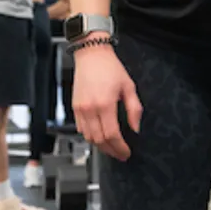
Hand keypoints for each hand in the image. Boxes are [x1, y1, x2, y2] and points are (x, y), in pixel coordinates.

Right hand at [70, 44, 142, 160]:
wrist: (91, 55)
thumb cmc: (110, 68)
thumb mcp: (129, 86)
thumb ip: (134, 109)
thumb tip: (135, 127)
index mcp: (105, 104)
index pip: (112, 135)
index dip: (120, 148)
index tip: (126, 152)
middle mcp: (90, 109)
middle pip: (99, 140)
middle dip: (111, 150)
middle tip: (120, 154)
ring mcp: (80, 109)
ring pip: (89, 137)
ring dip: (100, 146)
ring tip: (111, 148)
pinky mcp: (75, 108)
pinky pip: (81, 129)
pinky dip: (90, 137)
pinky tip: (99, 137)